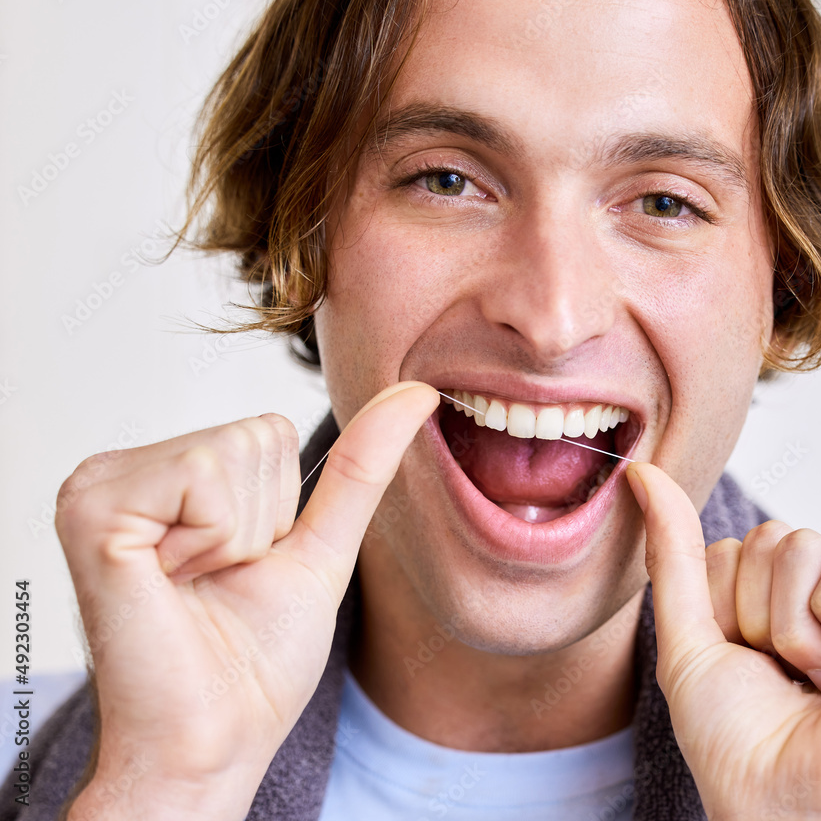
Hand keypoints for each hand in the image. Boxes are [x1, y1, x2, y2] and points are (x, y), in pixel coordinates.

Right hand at [57, 382, 439, 820]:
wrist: (213, 739)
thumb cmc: (256, 657)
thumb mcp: (320, 545)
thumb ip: (362, 465)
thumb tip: (418, 391)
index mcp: (166, 473)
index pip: (268, 429)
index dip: (276, 510)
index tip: (236, 568)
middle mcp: (124, 469)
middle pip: (254, 434)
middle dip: (257, 523)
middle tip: (212, 582)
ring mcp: (99, 485)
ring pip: (234, 450)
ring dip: (233, 537)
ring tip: (188, 586)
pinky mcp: (92, 510)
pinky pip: (202, 476)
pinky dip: (210, 540)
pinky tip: (167, 583)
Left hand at [626, 462, 820, 820]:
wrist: (785, 802)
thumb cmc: (735, 738)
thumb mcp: (687, 633)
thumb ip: (672, 549)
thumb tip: (644, 471)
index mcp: (779, 603)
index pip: (729, 547)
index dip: (721, 606)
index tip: (744, 663)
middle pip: (766, 538)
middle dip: (755, 611)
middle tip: (785, 674)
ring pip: (801, 543)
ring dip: (791, 625)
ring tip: (819, 678)